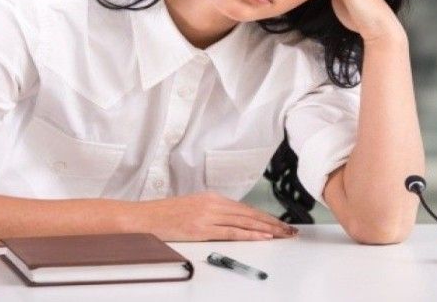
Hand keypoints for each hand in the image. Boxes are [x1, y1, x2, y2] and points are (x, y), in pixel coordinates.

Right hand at [135, 191, 298, 240]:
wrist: (146, 217)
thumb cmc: (167, 214)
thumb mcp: (194, 207)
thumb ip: (213, 211)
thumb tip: (232, 220)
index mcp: (212, 198)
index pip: (246, 208)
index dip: (265, 216)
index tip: (280, 223)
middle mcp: (213, 204)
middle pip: (249, 214)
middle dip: (272, 223)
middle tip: (290, 230)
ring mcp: (208, 216)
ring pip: (244, 222)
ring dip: (267, 229)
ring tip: (283, 234)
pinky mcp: (202, 229)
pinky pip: (231, 232)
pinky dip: (249, 235)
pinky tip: (263, 237)